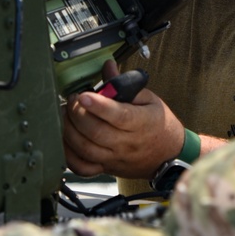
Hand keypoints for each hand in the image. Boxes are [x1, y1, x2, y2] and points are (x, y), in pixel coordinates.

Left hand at [61, 60, 184, 178]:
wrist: (168, 154)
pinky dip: (68, 154)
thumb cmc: (157, 124)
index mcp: (141, 122)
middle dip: (77, 113)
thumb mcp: (148, 98)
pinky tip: (66, 138)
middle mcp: (127, 143)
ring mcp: (115, 158)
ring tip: (66, 114)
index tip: (83, 95)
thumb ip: (124, 84)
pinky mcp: (106, 168)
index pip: (117, 115)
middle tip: (73, 99)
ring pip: (85, 149)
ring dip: (68, 130)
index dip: (98, 106)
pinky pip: (82, 168)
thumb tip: (108, 66)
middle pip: (95, 132)